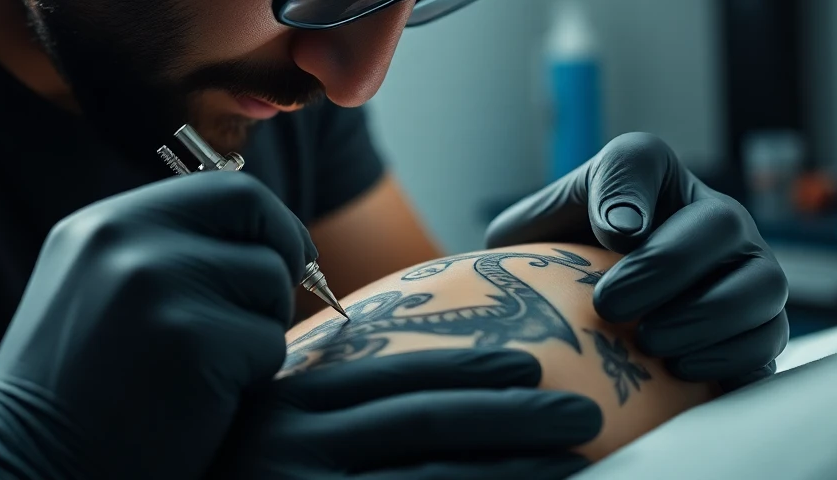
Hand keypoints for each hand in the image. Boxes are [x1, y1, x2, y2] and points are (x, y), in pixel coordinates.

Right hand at [0, 171, 312, 479]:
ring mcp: (156, 287)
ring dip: (259, 331)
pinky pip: (267, 343)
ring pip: (268, 283)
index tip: (287, 256)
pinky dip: (252, 378)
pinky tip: (202, 403)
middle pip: (256, 216)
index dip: (270, 222)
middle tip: (275, 307)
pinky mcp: (191, 343)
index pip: (224, 188)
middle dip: (284, 259)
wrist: (33, 478)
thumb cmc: (81, 402)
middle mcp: (125, 240)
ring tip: (208, 371)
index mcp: (102, 225)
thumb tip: (265, 230)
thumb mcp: (97, 296)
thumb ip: (164, 253)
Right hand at [209, 349, 599, 479]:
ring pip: (432, 478)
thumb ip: (309, 415)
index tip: (527, 367)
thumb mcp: (254, 440)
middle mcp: (285, 447)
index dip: (466, 372)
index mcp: (276, 406)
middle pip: (423, 420)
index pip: (387, 379)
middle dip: (514, 416)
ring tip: (578, 459)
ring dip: (515, 469)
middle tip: (582, 411)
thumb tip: (404, 395)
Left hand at [486, 133, 788, 387]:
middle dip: (664, 269)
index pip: (639, 160)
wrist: (589, 314)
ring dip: (705, 317)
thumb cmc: (564, 263)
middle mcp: (711, 213)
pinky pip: (770, 339)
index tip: (607, 235)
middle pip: (720, 223)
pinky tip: (681, 368)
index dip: (625, 194)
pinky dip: (731, 357)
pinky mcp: (761, 322)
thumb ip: (562, 216)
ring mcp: (747, 266)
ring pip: (762, 284)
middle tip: (611, 306)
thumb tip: (623, 230)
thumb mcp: (540, 230)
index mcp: (648, 175)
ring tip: (650, 342)